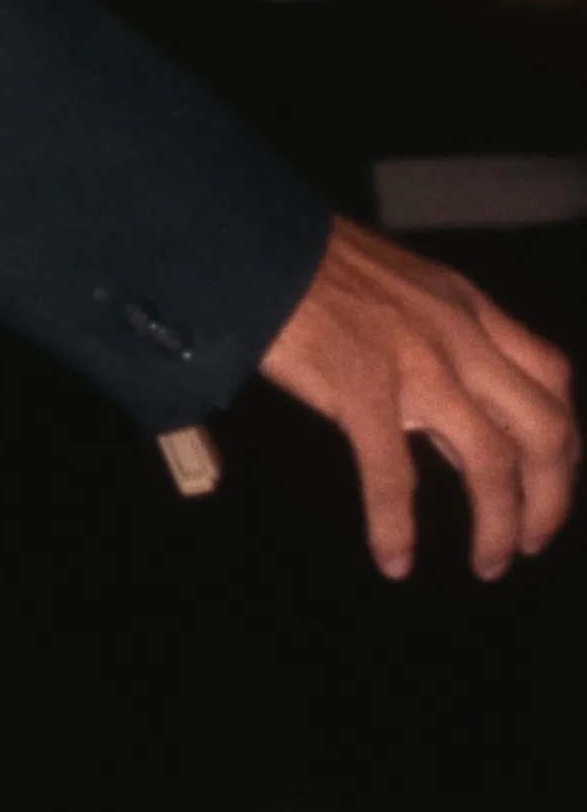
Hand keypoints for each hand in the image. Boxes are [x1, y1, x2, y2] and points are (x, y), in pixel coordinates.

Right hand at [257, 215, 576, 581]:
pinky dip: (397, 525)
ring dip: (499, 524)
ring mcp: (416, 363)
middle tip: (528, 542)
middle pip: (545, 427)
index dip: (562, 442)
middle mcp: (461, 336)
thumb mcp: (405, 291)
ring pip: (492, 459)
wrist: (256, 248)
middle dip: (550, 497)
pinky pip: (395, 473)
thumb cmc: (314, 270)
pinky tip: (395, 560)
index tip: (545, 485)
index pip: (552, 378)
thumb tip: (443, 412)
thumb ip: (437, 341)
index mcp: (471, 310)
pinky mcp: (361, 389)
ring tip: (490, 564)